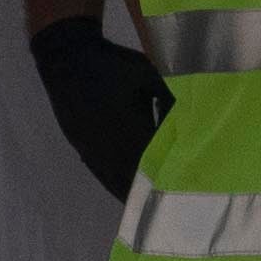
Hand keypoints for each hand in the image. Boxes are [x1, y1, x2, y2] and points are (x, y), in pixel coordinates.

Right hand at [30, 22, 174, 201]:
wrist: (68, 56)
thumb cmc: (112, 65)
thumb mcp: (148, 77)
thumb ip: (169, 100)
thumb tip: (193, 120)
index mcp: (127, 127)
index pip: (152, 161)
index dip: (166, 176)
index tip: (183, 188)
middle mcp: (107, 143)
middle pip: (132, 176)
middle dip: (150, 189)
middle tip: (171, 203)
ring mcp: (90, 147)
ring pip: (113, 178)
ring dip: (131, 190)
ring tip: (151, 204)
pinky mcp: (79, 145)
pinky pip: (98, 170)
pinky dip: (113, 182)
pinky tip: (124, 190)